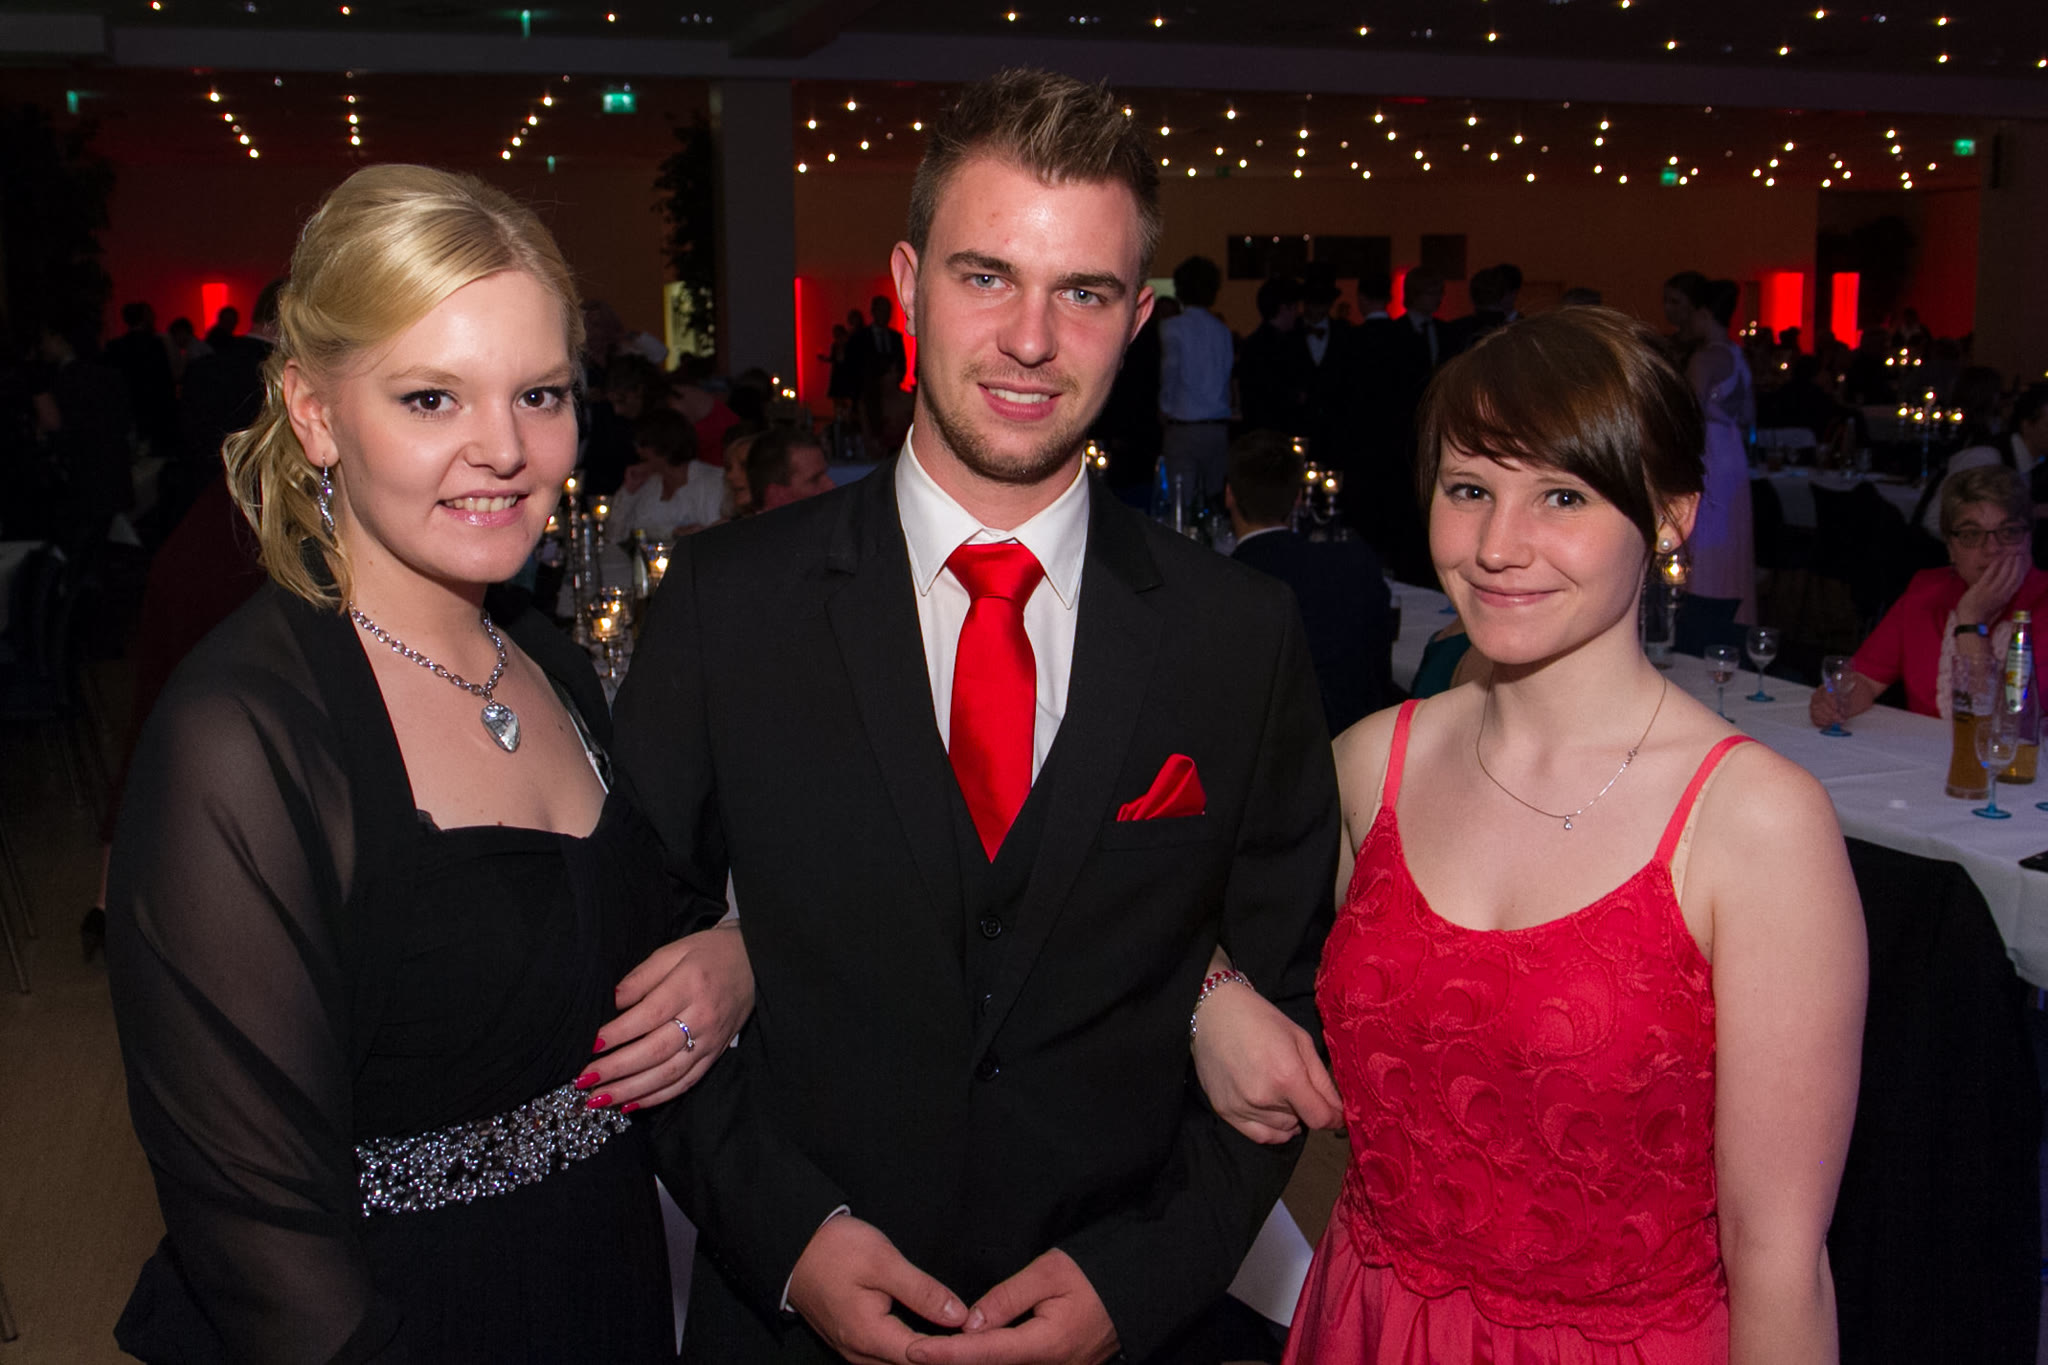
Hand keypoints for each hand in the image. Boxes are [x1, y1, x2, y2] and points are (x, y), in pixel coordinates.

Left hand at [580, 923, 752, 1111]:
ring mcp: (710, 1040)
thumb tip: (612, 1001)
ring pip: (669, 1074)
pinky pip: (685, 1082)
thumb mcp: (673, 952)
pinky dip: (657, 1097)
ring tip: (600, 1099)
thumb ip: (641, 976)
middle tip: (584, 1080)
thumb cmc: (708, 954)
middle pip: (656, 1050)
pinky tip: (631, 1104)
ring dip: (632, 1090)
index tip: (592, 1044)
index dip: (619, 1033)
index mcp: (690, 985)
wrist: (755, 963)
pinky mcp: (715, 1055)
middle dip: (617, 1069)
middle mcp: (703, 1017)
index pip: (649, 1015)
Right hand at [788, 1216, 966, 1364]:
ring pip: (899, 1364)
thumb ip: (923, 1291)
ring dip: (928, 1355)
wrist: (791, 1245)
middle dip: (944, 1356)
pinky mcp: (852, 1341)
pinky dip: (912, 1350)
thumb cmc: (834, 1249)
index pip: (923, 1357)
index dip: (955, 1349)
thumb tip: (958, 1315)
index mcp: (868, 1336)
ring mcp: (853, 1350)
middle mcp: (859, 1353)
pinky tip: (932, 1337)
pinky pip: (887, 1356)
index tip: (981, 1336)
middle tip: (976, 1339)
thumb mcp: (883, 1261)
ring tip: (959, 1339)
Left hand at [905, 1249, 1115, 1364]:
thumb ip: (1008, 1297)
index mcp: (1046, 1344)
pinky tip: (973, 1349)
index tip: (915, 1350)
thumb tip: (971, 1322)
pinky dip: (992, 1358)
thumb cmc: (1097, 1274)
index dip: (947, 1354)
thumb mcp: (1050, 1272)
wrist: (1141, 1288)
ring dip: (971, 1359)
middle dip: (952, 1361)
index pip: (984, 1352)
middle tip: (915, 1350)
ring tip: (935, 1349)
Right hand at [1192, 980, 1342, 1142]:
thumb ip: (1322, 1079)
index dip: (1333, 1118)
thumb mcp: (1301, 1040)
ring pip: (1282, 1128)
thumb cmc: (1261, 1020)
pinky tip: (1275, 1113)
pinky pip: (1259, 1135)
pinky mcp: (1225, 1111)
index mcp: (1286, 1076)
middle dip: (1307, 1107)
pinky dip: (1273, 1130)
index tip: (1336, 1113)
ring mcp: (1241, 1107)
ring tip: (1281, 1092)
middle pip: (1302, 1121)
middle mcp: (1263, 1097)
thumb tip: (1338, 1111)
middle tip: (1298, 1085)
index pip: (1320, 1117)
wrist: (1213, 1013)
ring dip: (1289, 1116)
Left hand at [1956, 551, 2026, 626]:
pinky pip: (1990, 574)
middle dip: (2016, 564)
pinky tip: (1997, 559)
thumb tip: (2006, 589)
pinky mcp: (1981, 588)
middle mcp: (2001, 594)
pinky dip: (1995, 565)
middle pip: (2013, 576)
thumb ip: (2002, 597)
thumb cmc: (1981, 616)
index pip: (2017, 583)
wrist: (1970, 623)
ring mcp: (1991, 590)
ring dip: (2007, 562)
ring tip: (2009, 554)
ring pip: (2004, 573)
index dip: (2020, 572)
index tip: (2021, 563)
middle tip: (2017, 555)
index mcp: (2006, 599)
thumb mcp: (1997, 607)